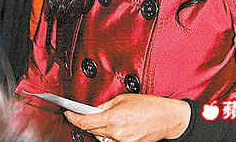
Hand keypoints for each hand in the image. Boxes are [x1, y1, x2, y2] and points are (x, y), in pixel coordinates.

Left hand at [64, 94, 190, 141]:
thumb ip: (105, 105)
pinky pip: (111, 141)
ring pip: (101, 137)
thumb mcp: (123, 98)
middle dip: (85, 122)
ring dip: (97, 128)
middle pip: (91, 130)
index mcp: (113, 118)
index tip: (67, 113)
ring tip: (102, 118)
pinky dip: (108, 134)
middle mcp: (116, 133)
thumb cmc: (149, 106)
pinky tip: (112, 126)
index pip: (85, 122)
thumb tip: (94, 109)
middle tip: (82, 113)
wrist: (167, 119)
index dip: (73, 118)